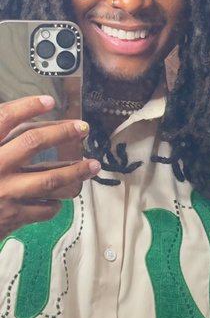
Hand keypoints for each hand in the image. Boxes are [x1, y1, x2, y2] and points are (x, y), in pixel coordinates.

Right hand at [0, 96, 99, 238]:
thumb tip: (15, 124)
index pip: (4, 118)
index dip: (27, 107)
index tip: (48, 101)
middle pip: (33, 142)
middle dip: (62, 132)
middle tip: (81, 128)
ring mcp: (6, 192)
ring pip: (50, 178)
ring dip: (76, 171)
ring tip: (93, 165)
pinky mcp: (14, 216)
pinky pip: (45, 207)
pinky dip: (56, 202)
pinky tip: (60, 198)